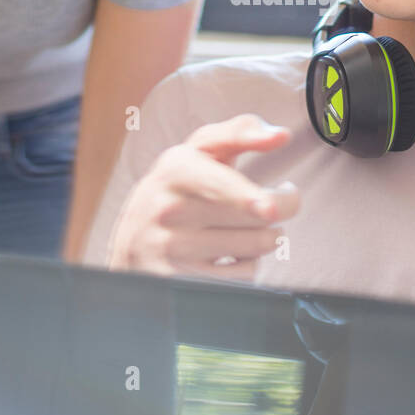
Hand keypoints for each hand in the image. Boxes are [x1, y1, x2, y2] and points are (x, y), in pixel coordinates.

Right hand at [108, 114, 298, 278]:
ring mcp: (172, 249)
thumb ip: (241, 133)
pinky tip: (232, 254)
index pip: (217, 184)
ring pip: (253, 247)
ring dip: (267, 237)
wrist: (133, 240)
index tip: (269, 210)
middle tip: (275, 203)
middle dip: (281, 208)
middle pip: (252, 217)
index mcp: (177, 169)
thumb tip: (281, 136)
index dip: (246, 196)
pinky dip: (248, 265)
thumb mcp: (199, 151)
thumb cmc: (182, 187)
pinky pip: (242, 276)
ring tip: (250, 227)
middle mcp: (170, 209)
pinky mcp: (181, 281)